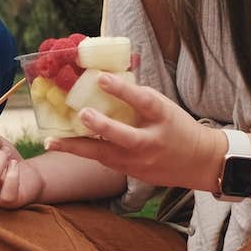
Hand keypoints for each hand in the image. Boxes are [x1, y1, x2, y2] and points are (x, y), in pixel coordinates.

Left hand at [46, 72, 222, 190]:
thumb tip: (105, 78)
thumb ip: (137, 97)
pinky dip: (86, 152)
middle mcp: (151, 140)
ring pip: (106, 155)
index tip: (101, 77)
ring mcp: (141, 160)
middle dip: (102, 126)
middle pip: (124, 136)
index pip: (142, 101)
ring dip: (77, 148)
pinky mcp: (132, 173)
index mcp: (162, 116)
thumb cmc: (176, 125)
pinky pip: (105, 161)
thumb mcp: (163, 106)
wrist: (198, 161)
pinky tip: (65, 145)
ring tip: (51, 141)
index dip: (122, 89)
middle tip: (82, 114)